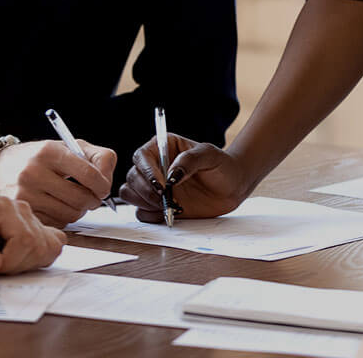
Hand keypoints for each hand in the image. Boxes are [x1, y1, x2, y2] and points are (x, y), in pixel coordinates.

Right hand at [0, 139, 115, 227]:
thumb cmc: (39, 157)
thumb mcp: (67, 146)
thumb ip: (96, 157)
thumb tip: (107, 179)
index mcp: (49, 151)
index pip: (88, 173)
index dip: (103, 184)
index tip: (103, 188)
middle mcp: (34, 172)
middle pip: (81, 198)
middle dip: (92, 200)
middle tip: (90, 196)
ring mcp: (25, 193)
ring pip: (71, 214)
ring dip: (78, 210)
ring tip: (70, 199)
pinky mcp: (21, 212)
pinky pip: (56, 223)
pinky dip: (62, 218)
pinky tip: (55, 206)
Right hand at [118, 134, 249, 222]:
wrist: (232, 187)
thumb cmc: (222, 165)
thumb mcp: (209, 155)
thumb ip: (190, 160)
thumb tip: (171, 175)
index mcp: (163, 147)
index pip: (142, 156)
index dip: (147, 171)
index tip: (161, 184)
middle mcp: (154, 166)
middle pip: (132, 177)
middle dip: (146, 190)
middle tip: (166, 198)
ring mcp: (154, 187)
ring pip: (131, 194)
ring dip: (145, 202)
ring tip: (169, 205)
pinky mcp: (157, 205)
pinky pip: (141, 212)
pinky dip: (151, 215)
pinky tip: (169, 212)